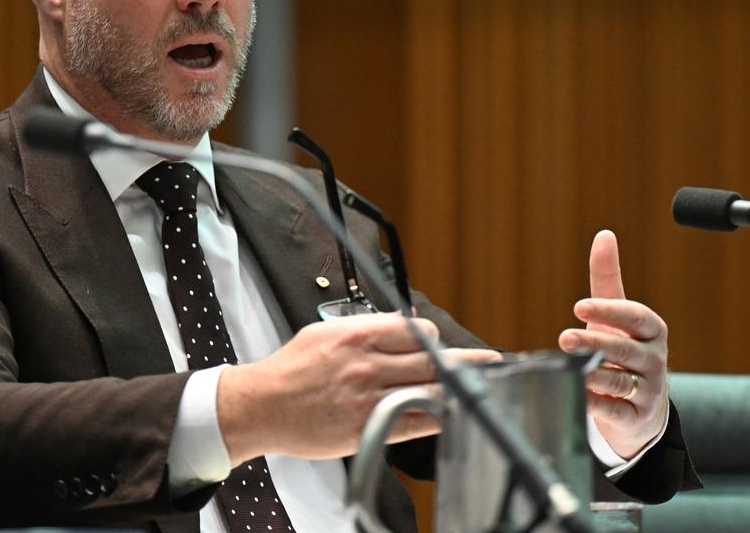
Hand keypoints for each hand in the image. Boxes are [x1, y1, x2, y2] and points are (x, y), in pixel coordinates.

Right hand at [218, 313, 500, 463]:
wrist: (261, 405)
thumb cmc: (291, 369)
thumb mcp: (326, 332)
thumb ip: (364, 327)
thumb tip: (401, 323)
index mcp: (357, 335)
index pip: (416, 330)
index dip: (435, 338)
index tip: (445, 345)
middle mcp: (366, 364)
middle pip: (431, 359)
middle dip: (461, 362)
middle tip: (488, 362)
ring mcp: (368, 397)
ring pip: (428, 390)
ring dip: (457, 389)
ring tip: (481, 387)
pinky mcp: (365, 427)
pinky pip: (414, 422)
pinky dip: (437, 416)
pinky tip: (452, 414)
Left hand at [558, 230, 668, 458]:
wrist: (642, 408)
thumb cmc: (624, 350)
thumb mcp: (616, 315)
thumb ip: (607, 277)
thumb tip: (604, 235)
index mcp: (652, 331)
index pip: (636, 317)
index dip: (610, 311)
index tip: (579, 306)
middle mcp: (654, 360)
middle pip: (625, 349)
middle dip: (595, 343)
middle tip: (565, 337)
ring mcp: (649, 391)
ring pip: (621, 382)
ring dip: (595, 375)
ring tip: (573, 368)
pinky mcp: (636, 419)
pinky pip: (616, 412)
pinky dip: (598, 406)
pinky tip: (580, 398)